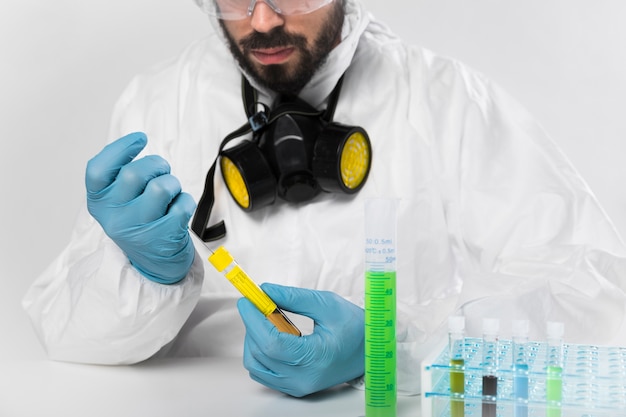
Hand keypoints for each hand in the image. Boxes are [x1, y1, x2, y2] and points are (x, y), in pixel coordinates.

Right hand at [85, 132, 195, 283]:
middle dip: (156, 164)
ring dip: (172, 183)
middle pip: (135, 173)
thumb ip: (120, 174)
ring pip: (162, 187)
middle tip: (161, 171)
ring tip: (170, 193)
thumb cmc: (139, 221)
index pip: (98, 170)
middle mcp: (115, 217)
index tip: (140, 138)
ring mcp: (140, 228)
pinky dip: (185, 201)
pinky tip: (177, 210)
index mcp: (99, 203)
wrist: (155, 263)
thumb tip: (137, 138)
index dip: (119, 149)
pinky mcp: (165, 236)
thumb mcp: (118, 201)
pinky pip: (183, 203)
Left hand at [238, 283, 363, 396]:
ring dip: (254, 338)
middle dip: (253, 324)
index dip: (254, 319)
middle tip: (258, 303)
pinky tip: (272, 335)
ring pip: (256, 364)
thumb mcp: (328, 304)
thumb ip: (294, 297)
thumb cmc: (355, 327)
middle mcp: (303, 378)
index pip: (272, 342)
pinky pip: (263, 372)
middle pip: (260, 352)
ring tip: (269, 319)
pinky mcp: (294, 387)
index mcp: (315, 358)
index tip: (247, 300)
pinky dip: (260, 352)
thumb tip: (265, 290)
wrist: (371, 351)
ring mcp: (298, 386)